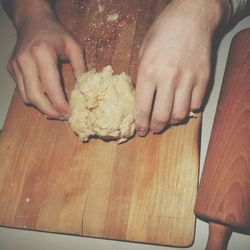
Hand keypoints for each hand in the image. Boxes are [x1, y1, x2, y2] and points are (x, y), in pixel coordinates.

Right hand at [8, 15, 85, 119]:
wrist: (33, 21)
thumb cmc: (55, 33)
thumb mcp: (74, 46)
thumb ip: (80, 66)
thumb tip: (84, 88)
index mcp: (42, 53)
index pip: (50, 86)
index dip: (59, 104)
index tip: (68, 113)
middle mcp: (25, 60)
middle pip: (35, 96)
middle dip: (49, 111)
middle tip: (62, 116)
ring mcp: (16, 66)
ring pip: (26, 97)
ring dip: (41, 107)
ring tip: (56, 110)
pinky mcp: (12, 70)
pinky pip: (22, 91)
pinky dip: (34, 99)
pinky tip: (46, 100)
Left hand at [135, 0, 226, 134]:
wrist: (191, 17)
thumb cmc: (163, 32)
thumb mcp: (143, 52)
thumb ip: (142, 77)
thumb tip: (142, 99)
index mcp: (148, 71)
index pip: (143, 108)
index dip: (141, 124)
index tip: (141, 131)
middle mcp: (168, 78)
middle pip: (162, 117)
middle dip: (156, 127)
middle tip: (154, 128)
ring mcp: (188, 79)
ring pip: (180, 115)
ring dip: (172, 121)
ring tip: (167, 118)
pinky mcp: (203, 78)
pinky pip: (196, 104)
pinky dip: (188, 110)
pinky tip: (183, 105)